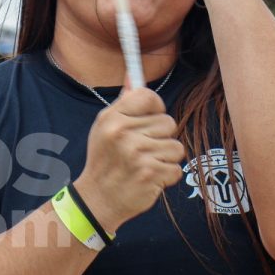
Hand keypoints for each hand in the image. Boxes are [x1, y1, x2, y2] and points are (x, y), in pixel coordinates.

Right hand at [73, 87, 184, 233]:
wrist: (98, 199)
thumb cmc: (105, 160)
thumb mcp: (105, 127)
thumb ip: (124, 102)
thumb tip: (133, 75)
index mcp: (112, 118)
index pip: (148, 97)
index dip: (155, 108)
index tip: (149, 120)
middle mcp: (123, 133)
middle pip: (168, 123)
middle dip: (160, 138)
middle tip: (142, 150)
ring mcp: (137, 154)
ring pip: (176, 146)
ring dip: (165, 158)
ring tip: (146, 164)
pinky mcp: (151, 174)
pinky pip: (176, 167)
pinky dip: (166, 176)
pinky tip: (148, 177)